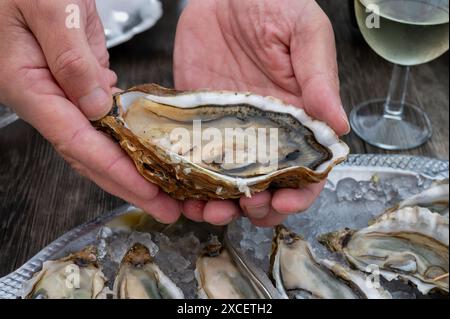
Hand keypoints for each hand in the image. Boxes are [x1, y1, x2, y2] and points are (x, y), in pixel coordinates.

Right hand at [0, 0, 180, 222]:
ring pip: (99, 143)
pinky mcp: (81, 86)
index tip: (145, 190)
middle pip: (90, 155)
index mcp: (30, 86)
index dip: (113, 169)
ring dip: (132, 169)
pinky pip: (106, 121)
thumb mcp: (49, 9)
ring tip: (165, 190)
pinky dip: (129, 140)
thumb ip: (70, 59)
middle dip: (128, 185)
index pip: (76, 141)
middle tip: (165, 207)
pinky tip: (152, 155)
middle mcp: (47, 99)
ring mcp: (64, 95)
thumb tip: (96, 107)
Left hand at [174, 0, 348, 226]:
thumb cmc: (271, 4)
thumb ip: (319, 76)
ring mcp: (227, 130)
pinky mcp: (196, 121)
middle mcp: (263, 131)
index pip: (305, 169)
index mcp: (297, 117)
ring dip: (220, 204)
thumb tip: (339, 124)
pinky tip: (181, 193)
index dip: (298, 194)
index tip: (283, 203)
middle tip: (244, 208)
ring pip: (226, 183)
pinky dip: (187, 183)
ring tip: (208, 208)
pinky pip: (192, 161)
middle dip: (257, 207)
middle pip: (266, 186)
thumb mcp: (304, 32)